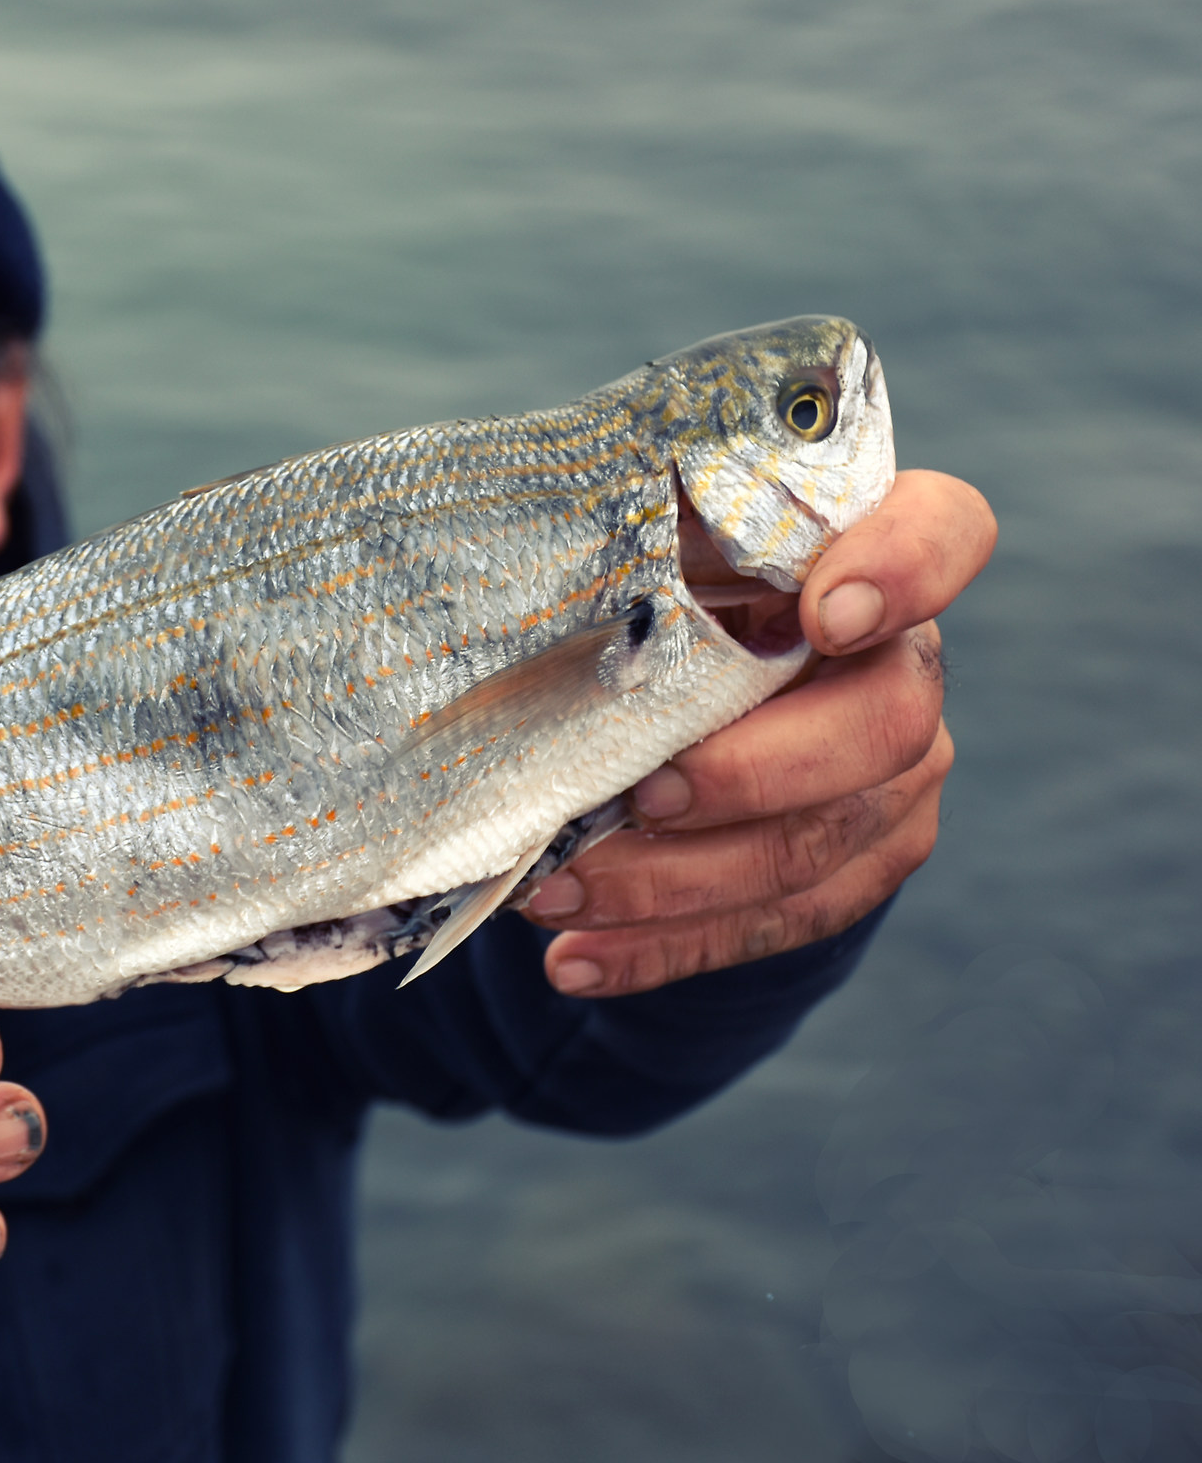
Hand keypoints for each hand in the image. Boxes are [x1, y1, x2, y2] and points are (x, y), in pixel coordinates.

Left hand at [521, 469, 995, 995]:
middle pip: (883, 727)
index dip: (905, 570)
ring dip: (673, 882)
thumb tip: (542, 535)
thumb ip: (629, 525)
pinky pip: (771, 924)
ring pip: (814, 847)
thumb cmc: (643, 593)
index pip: (943, 532)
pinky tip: (575, 961)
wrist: (663, 699)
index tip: (826, 614)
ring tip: (555, 893)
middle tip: (642, 795)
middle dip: (751, 773)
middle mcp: (899, 669)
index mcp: (861, 555)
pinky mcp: (851, 868)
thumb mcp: (636, 540)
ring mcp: (890, 780)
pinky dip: (663, 946)